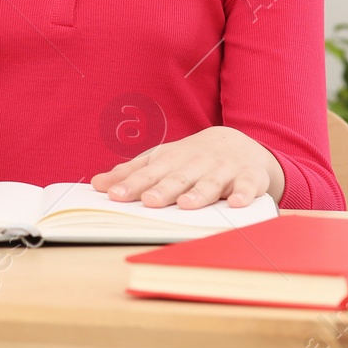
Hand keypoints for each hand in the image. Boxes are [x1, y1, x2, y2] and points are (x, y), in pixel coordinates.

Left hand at [90, 126, 283, 208]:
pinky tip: (236, 203)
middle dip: (163, 189)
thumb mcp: (161, 160)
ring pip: (210, 182)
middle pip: (178, 178)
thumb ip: (131, 173)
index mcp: (172, 160)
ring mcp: (223, 169)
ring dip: (199, 193)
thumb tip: (97, 184)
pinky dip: (243, 193)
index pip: (149, 174)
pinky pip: (248, 185)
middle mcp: (196, 163)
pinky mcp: (249, 177)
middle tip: (149, 201)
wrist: (239, 143)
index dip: (132, 184)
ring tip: (186, 204)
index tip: (115, 195)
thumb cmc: (192, 158)